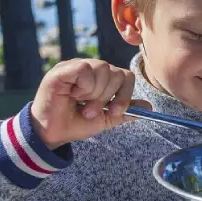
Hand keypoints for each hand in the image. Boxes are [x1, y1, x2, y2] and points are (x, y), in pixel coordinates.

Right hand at [30, 58, 151, 149]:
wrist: (52, 133)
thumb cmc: (76, 123)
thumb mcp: (105, 119)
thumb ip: (125, 111)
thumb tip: (149, 107)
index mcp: (103, 79)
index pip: (126, 76)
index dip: (124, 94)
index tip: (114, 111)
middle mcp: (92, 69)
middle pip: (117, 72)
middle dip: (107, 97)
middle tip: (90, 111)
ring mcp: (77, 66)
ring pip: (103, 69)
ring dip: (94, 93)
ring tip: (82, 104)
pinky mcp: (64, 68)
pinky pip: (85, 69)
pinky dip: (83, 86)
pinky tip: (72, 94)